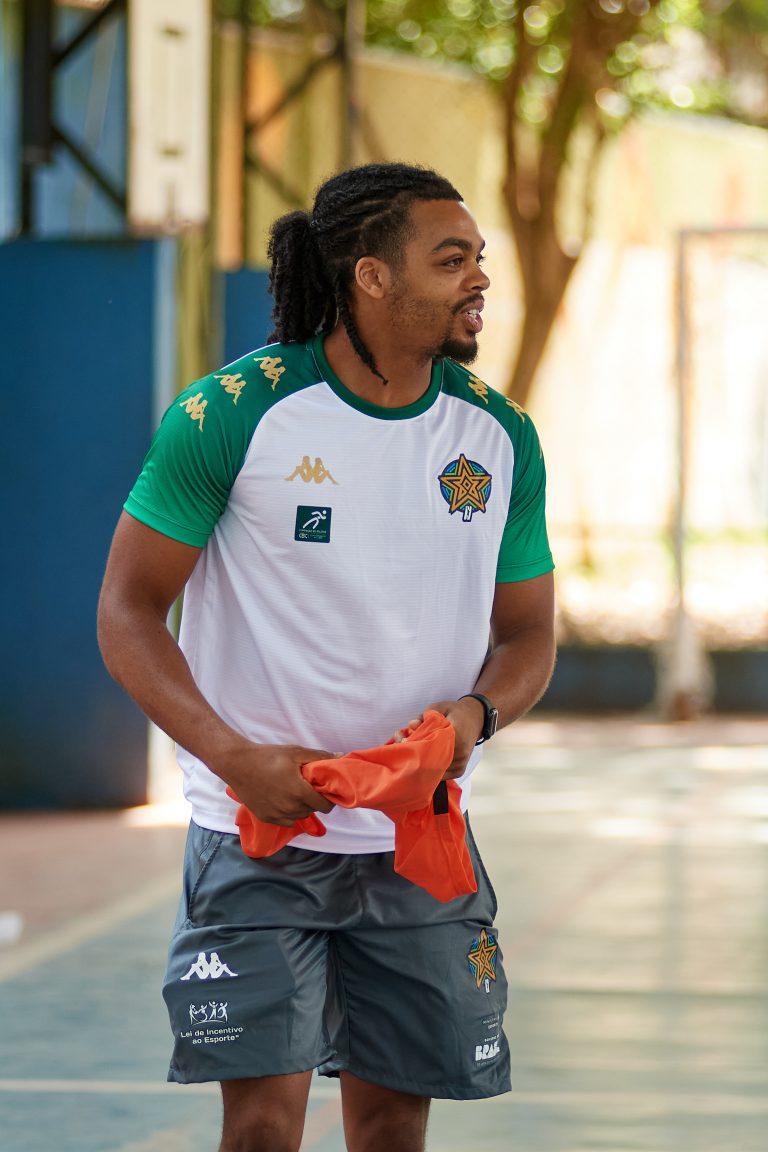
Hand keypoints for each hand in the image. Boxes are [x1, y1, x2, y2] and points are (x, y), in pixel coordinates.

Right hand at [215, 742, 335, 825]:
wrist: (238, 764)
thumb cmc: (268, 756)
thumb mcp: (295, 752)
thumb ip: (319, 756)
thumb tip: (341, 757)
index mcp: (300, 792)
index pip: (324, 805)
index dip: (327, 798)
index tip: (323, 790)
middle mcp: (290, 807)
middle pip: (312, 810)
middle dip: (314, 800)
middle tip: (308, 787)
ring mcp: (277, 815)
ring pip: (299, 816)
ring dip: (302, 807)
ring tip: (295, 792)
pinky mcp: (266, 818)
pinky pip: (286, 821)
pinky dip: (289, 814)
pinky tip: (284, 800)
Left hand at [393, 697, 484, 780]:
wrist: (476, 719)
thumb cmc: (455, 712)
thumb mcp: (440, 707)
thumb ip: (425, 716)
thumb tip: (410, 725)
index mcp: (457, 735)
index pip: (432, 745)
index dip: (415, 743)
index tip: (404, 739)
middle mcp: (460, 753)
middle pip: (431, 761)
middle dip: (413, 755)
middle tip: (401, 743)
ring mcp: (460, 764)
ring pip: (434, 770)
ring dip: (419, 763)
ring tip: (408, 748)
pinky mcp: (459, 771)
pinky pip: (439, 774)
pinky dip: (428, 767)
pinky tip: (420, 756)